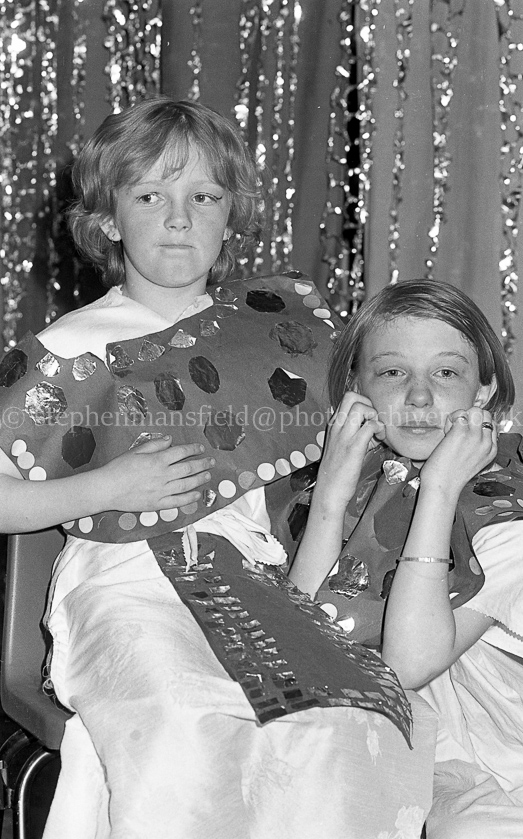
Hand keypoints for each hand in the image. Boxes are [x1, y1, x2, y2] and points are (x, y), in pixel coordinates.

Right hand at [99, 437, 214, 511]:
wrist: (107, 489)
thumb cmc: (118, 468)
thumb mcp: (135, 451)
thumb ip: (154, 445)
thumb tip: (170, 439)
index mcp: (157, 460)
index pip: (180, 452)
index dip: (193, 449)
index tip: (201, 448)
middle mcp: (162, 475)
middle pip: (188, 468)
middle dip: (202, 464)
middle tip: (211, 462)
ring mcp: (161, 490)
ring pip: (186, 484)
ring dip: (199, 479)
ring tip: (208, 476)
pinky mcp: (157, 503)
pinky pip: (177, 501)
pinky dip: (189, 499)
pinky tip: (197, 495)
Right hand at [315, 391, 385, 511]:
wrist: (329, 491)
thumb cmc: (338, 471)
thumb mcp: (342, 446)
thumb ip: (356, 433)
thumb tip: (374, 426)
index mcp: (333, 425)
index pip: (346, 398)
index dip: (362, 402)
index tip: (369, 418)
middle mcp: (336, 426)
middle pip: (351, 396)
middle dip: (368, 402)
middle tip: (373, 419)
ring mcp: (343, 436)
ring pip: (360, 407)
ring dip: (374, 414)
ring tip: (376, 429)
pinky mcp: (353, 447)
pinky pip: (370, 426)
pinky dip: (378, 428)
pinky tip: (379, 439)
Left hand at [420, 407, 496, 496]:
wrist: (442, 486)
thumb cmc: (451, 475)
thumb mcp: (472, 460)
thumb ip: (476, 445)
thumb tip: (471, 427)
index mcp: (491, 450)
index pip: (491, 424)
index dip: (476, 425)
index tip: (465, 436)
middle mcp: (486, 443)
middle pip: (485, 414)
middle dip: (471, 417)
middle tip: (458, 430)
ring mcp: (475, 437)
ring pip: (475, 410)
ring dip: (462, 416)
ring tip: (452, 430)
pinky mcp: (461, 433)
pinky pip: (459, 415)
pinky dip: (450, 419)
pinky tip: (446, 432)